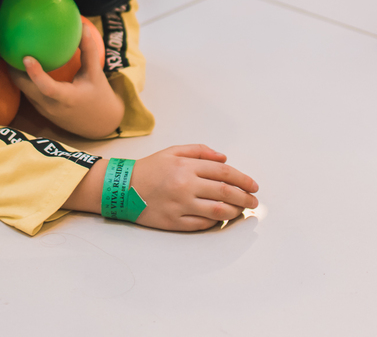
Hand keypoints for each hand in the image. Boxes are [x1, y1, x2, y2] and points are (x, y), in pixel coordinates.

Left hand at [10, 16, 122, 138]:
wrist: (100, 125)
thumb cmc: (99, 95)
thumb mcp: (96, 73)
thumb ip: (89, 51)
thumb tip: (82, 27)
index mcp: (66, 98)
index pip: (47, 87)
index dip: (35, 73)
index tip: (26, 57)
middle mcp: (51, 106)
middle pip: (25, 87)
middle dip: (14, 68)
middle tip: (9, 46)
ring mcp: (44, 110)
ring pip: (23, 90)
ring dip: (17, 73)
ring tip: (11, 52)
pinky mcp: (41, 110)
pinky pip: (28, 92)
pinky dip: (24, 79)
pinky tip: (23, 64)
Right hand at [130, 144, 258, 230]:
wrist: (122, 188)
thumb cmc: (150, 169)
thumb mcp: (173, 152)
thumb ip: (200, 151)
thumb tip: (225, 159)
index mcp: (186, 166)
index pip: (223, 172)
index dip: (243, 179)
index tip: (253, 186)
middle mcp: (185, 185)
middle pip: (225, 192)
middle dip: (244, 197)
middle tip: (254, 201)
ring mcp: (180, 205)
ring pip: (217, 211)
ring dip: (234, 211)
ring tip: (241, 210)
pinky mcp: (174, 222)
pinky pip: (202, 224)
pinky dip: (216, 222)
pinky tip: (221, 218)